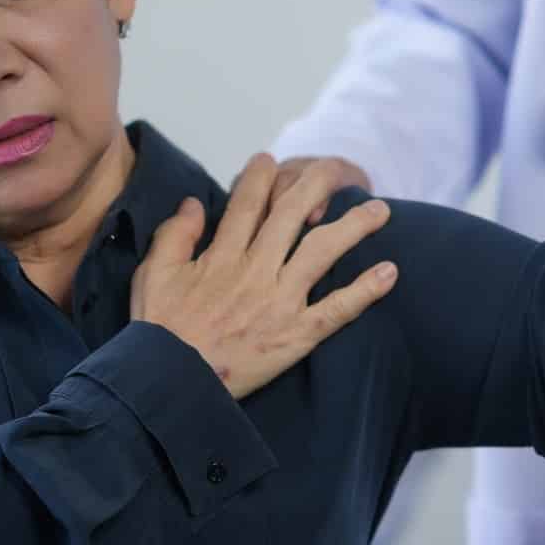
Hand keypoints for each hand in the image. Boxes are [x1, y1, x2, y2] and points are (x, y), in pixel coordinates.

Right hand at [131, 153, 395, 398]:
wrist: (172, 383)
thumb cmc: (160, 332)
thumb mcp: (154, 275)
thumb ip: (174, 235)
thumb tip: (195, 202)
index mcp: (221, 256)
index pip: (246, 205)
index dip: (260, 178)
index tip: (271, 160)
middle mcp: (255, 270)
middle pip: (291, 215)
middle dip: (316, 185)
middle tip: (334, 168)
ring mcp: (280, 301)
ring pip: (323, 252)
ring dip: (354, 227)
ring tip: (380, 211)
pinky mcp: (297, 334)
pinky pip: (337, 309)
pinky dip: (365, 291)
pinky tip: (389, 272)